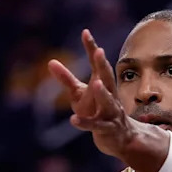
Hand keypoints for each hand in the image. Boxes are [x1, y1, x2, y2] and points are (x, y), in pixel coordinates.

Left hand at [48, 31, 167, 171]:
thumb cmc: (98, 112)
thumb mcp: (79, 94)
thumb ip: (66, 78)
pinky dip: (84, 123)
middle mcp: (110, 95)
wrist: (121, 139)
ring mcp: (110, 112)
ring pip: (107, 101)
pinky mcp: (106, 128)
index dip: (92, 48)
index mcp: (103, 84)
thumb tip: (49, 61)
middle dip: (103, 65)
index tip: (85, 32)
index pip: (97, 63)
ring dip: (102, 93)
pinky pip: (95, 125)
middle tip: (99, 50)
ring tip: (96, 84)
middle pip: (107, 78)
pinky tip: (73, 120)